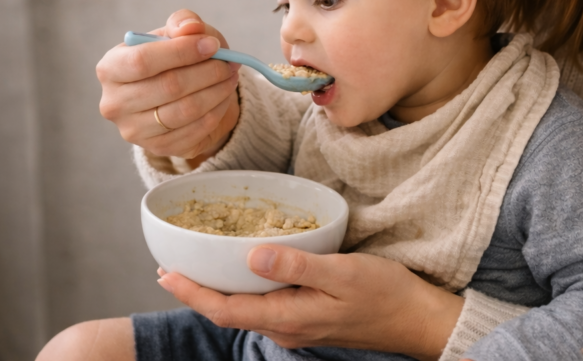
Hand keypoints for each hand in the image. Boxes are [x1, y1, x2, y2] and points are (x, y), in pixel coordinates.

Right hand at [96, 9, 240, 161]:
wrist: (179, 94)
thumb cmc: (174, 58)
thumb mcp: (178, 33)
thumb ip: (183, 22)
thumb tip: (191, 28)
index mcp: (110, 68)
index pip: (142, 61)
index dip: (181, 52)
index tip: (212, 45)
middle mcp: (114, 103)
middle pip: (168, 87)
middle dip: (207, 72)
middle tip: (230, 62)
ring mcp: (134, 131)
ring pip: (185, 111)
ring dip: (217, 91)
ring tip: (231, 76)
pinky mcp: (158, 148)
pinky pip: (196, 130)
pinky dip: (217, 110)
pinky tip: (224, 95)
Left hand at [156, 246, 464, 360]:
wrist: (416, 319)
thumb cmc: (384, 294)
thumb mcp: (342, 273)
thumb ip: (296, 265)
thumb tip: (251, 255)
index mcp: (288, 317)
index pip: (226, 308)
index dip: (193, 291)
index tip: (166, 273)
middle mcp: (286, 326)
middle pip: (229, 311)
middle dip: (197, 291)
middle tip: (170, 267)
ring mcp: (298, 324)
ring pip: (246, 308)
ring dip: (219, 290)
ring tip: (198, 268)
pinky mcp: (309, 316)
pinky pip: (265, 304)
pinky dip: (245, 288)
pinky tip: (246, 271)